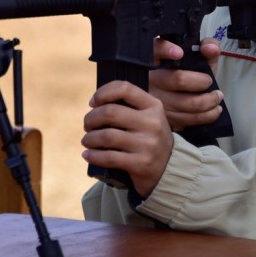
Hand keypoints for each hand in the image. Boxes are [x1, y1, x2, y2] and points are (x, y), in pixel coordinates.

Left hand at [82, 80, 173, 196]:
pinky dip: (93, 156)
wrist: (169, 168)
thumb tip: (96, 104)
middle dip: (91, 118)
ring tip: (86, 141)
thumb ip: (129, 107)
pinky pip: (109, 157)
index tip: (93, 103)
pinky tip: (88, 155)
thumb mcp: (148, 117)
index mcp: (153, 106)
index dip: (103, 92)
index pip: (124, 89)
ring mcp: (147, 144)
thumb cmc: (149, 138)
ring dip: (89, 138)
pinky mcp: (141, 164)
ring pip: (107, 136)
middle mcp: (152, 123)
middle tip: (87, 125)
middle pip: (110, 112)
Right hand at [149, 38, 224, 131]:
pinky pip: (187, 119)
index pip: (155, 49)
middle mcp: (152, 78)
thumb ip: (207, 46)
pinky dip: (206, 116)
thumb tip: (211, 49)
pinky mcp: (164, 118)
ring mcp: (156, 100)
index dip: (166, 50)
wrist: (176, 97)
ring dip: (208, 101)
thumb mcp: (196, 57)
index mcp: (157, 58)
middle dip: (202, 82)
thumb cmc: (186, 74)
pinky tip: (213, 110)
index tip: (179, 53)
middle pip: (178, 79)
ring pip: (185, 103)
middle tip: (209, 82)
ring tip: (217, 97)